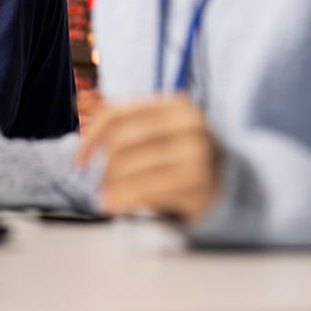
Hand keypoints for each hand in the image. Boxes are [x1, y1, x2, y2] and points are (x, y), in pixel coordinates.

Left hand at [75, 94, 219, 221]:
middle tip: (98, 181)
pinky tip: (113, 205)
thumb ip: (126, 122)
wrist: (231, 184)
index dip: (90, 137)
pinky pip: (147, 190)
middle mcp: (189, 125)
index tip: (78, 159)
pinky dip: (123, 198)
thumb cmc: (182, 156)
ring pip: (131, 166)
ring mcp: (197, 154)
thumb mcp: (160, 131)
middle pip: (122, 140)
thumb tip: (83, 114)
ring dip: (110, 184)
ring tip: (105, 196)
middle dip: (102, 165)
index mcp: (175, 105)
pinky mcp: (199, 184)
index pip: (117, 113)